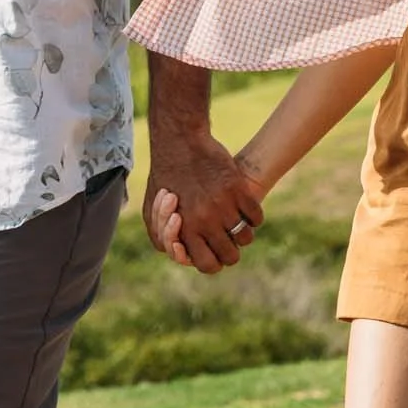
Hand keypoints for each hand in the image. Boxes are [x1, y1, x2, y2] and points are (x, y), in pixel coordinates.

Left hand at [143, 134, 265, 274]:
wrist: (179, 142)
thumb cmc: (165, 177)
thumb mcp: (151, 210)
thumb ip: (161, 236)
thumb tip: (180, 254)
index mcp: (184, 229)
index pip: (207, 265)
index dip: (212, 260)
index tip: (211, 248)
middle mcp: (205, 221)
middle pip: (231, 256)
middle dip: (230, 250)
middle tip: (226, 236)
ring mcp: (223, 206)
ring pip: (246, 238)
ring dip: (242, 232)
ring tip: (235, 221)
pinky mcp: (237, 189)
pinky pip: (257, 217)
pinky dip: (254, 216)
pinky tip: (244, 208)